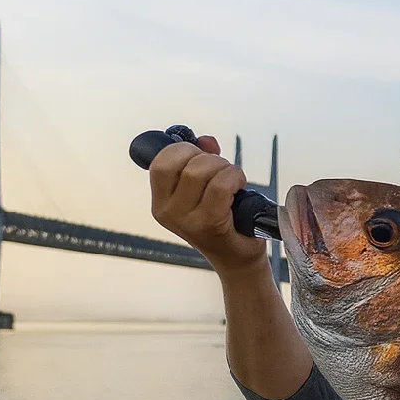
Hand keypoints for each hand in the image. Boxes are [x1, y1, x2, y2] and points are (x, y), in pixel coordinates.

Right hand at [148, 135, 266, 272]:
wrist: (238, 259)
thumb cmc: (224, 221)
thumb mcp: (205, 189)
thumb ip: (201, 160)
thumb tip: (206, 140)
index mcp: (160, 203)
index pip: (160, 162)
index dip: (183, 150)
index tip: (200, 155)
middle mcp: (167, 212)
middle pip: (181, 162)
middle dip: (208, 158)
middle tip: (222, 171)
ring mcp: (185, 220)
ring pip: (201, 171)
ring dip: (224, 167)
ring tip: (233, 181)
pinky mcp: (208, 224)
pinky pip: (220, 186)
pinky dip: (234, 178)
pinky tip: (240, 187)